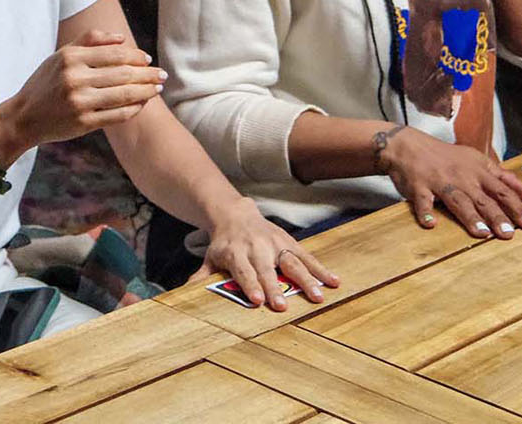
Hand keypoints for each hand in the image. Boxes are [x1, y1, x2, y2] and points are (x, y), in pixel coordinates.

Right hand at [4, 30, 163, 149]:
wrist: (24, 117)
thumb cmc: (45, 82)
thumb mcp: (60, 55)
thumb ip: (89, 41)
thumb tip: (121, 38)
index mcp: (71, 58)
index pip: (114, 54)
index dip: (136, 56)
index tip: (148, 59)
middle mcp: (75, 79)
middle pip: (123, 74)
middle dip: (147, 74)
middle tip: (162, 75)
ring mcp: (80, 102)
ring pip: (124, 95)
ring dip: (146, 91)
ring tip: (157, 89)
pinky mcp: (84, 123)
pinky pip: (117, 115)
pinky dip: (133, 109)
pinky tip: (141, 104)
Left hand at [193, 198, 338, 309]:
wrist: (235, 214)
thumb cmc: (224, 245)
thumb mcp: (211, 258)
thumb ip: (202, 276)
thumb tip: (187, 293)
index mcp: (236, 253)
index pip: (243, 271)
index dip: (249, 285)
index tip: (257, 301)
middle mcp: (257, 247)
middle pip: (267, 269)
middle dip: (275, 287)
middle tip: (283, 306)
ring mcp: (275, 243)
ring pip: (292, 262)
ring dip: (306, 279)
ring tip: (319, 296)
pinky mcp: (289, 241)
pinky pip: (307, 256)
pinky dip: (320, 268)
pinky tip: (334, 282)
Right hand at [377, 126, 521, 239]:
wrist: (408, 145)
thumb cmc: (445, 156)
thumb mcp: (476, 160)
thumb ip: (501, 176)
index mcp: (478, 171)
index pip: (502, 190)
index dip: (516, 207)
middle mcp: (462, 177)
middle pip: (483, 199)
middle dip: (497, 216)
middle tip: (509, 234)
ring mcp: (440, 182)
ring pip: (458, 200)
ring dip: (469, 216)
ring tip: (482, 232)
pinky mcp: (419, 187)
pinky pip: (423, 200)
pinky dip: (426, 212)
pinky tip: (430, 224)